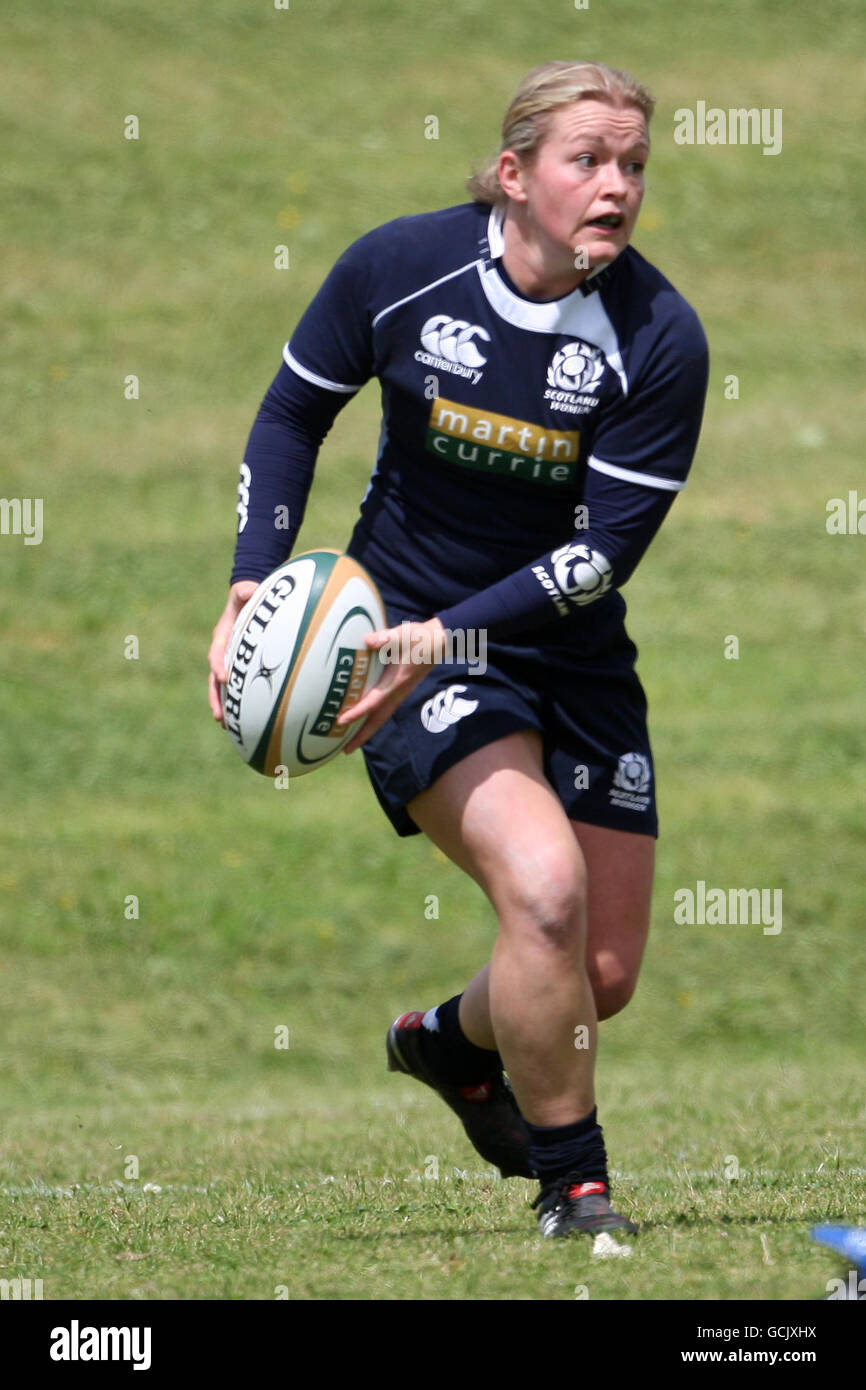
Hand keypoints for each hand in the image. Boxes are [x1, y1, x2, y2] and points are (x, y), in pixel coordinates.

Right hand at [208, 580, 258, 723]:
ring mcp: (229, 661)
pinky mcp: (238, 667)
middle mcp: (222, 652)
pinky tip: (244, 720)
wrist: (247, 600)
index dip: (218, 665)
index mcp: (222, 635)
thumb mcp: (244, 591)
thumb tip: (249, 589)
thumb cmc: (247, 596)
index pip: (217, 653)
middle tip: (219, 716)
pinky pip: (236, 687)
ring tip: (226, 726)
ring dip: (223, 706)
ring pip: (223, 688)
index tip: (225, 678)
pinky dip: (238, 702)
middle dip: (216, 698)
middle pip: (215, 679)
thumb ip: (244, 590)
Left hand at [338, 617, 445, 752]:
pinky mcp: (400, 690)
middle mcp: (398, 692)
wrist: (440, 642)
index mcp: (396, 682)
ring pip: (381, 717)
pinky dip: (372, 718)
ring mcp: (400, 693)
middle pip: (378, 720)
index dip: (357, 712)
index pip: (374, 702)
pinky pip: (384, 709)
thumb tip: (368, 641)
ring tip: (350, 742)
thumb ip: (386, 638)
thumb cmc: (420, 638)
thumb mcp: (403, 635)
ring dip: (366, 730)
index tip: (341, 721)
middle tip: (346, 750)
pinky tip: (363, 719)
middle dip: (362, 736)